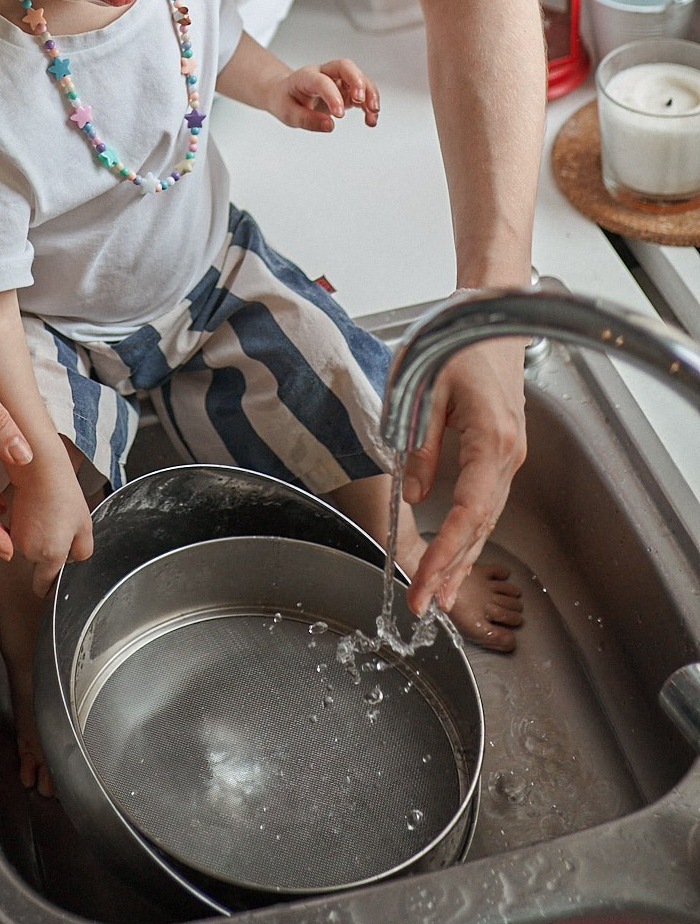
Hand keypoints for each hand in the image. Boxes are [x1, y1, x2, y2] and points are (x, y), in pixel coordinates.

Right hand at [7, 455, 94, 598]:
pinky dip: (30, 528)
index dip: (50, 588)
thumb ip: (83, 552)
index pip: (44, 586)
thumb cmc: (62, 493)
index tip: (53, 586)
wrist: (40, 470)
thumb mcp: (85, 526)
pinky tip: (40, 512)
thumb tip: (75, 560)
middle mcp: (29, 552)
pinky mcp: (9, 525)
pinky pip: (23, 536)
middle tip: (62, 532)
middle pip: (39, 566)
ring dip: (39, 540)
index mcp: (50, 556)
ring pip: (30, 550)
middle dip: (49, 555)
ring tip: (52, 517)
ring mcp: (17, 539)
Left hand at [269, 58, 379, 132]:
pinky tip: (371, 118)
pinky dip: (369, 103)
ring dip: (369, 94)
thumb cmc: (286, 100)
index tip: (338, 115)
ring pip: (359, 78)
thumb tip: (329, 126)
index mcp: (306, 76)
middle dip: (356, 81)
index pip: (322, 81)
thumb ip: (307, 120)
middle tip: (361, 100)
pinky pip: (362, 92)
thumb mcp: (288, 113)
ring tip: (373, 113)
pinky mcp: (346, 89)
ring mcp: (337, 79)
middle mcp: (324, 73)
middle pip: (345, 66)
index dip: (332, 96)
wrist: (284, 92)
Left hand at [401, 337, 527, 615]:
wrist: (491, 317)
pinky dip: (469, 534)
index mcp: (490, 439)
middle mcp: (507, 454)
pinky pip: (487, 503)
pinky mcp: (503, 453)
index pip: (468, 512)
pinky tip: (455, 555)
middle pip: (480, 526)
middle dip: (452, 570)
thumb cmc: (456, 343)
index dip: (446, 553)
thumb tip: (412, 496)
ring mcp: (510, 455)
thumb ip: (419, 446)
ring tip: (439, 596)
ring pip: (486, 520)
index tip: (425, 583)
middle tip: (423, 606)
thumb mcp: (423, 389)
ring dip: (463, 559)